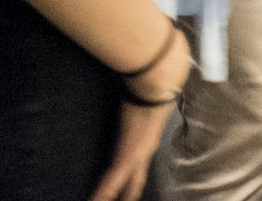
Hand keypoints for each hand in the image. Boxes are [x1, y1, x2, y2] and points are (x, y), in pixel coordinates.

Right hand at [88, 28, 191, 200]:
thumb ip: (139, 85)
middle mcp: (146, 148)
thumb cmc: (154, 74)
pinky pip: (111, 183)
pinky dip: (101, 195)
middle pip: (135, 181)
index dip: (133, 178)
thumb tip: (134, 74)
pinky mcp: (126, 155)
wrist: (160, 73)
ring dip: (113, 196)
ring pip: (126, 185)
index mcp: (150, 134)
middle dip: (127, 193)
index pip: (140, 163)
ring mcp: (138, 154)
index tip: (127, 189)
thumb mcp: (146, 88)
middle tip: (117, 200)